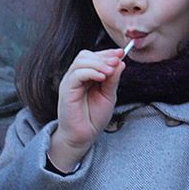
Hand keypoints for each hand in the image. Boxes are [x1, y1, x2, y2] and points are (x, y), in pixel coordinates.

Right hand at [49, 47, 128, 172]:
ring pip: (81, 61)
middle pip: (86, 55)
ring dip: (98, 63)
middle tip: (116, 61)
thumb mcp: (108, 96)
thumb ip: (113, 80)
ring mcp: (70, 82)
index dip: (108, 53)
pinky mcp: (66, 89)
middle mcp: (77, 76)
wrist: (82, 136)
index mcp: (87, 76)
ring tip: (110, 71)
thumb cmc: (94, 117)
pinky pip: (77, 74)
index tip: (122, 53)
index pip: (94, 56)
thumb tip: (120, 62)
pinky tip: (102, 77)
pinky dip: (90, 72)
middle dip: (104, 57)